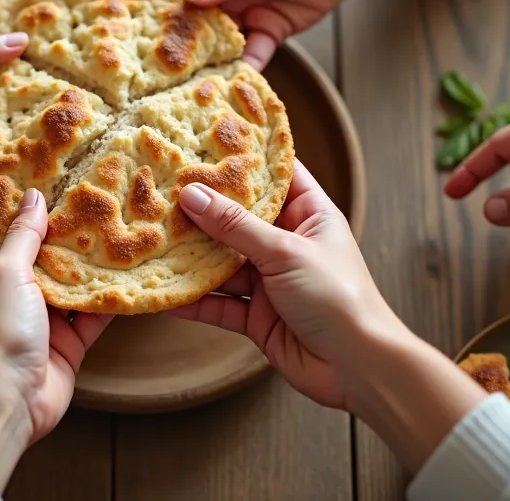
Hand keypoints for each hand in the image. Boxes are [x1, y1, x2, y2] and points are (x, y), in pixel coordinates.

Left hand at [0, 189, 112, 441]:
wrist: (9, 399)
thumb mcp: (5, 271)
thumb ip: (23, 235)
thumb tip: (33, 197)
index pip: (4, 232)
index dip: (24, 209)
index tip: (49, 180)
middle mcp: (14, 293)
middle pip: (45, 256)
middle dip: (68, 234)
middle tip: (97, 199)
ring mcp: (43, 318)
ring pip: (73, 283)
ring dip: (94, 264)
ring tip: (121, 230)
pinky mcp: (69, 342)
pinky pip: (93, 314)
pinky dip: (110, 299)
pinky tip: (132, 277)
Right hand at [164, 0, 357, 69]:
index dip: (159, 6)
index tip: (137, 30)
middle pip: (194, 21)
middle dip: (178, 43)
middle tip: (159, 70)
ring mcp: (246, 14)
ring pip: (220, 43)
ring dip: (209, 62)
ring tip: (190, 85)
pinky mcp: (270, 32)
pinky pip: (253, 54)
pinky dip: (244, 69)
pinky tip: (233, 84)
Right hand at [169, 161, 401, 410]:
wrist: (357, 368)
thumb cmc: (338, 297)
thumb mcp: (285, 251)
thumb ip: (236, 226)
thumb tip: (192, 194)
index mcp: (310, 216)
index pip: (277, 176)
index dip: (247, 159)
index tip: (208, 140)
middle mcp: (288, 244)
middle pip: (240, 219)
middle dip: (204, 209)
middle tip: (163, 189)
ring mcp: (271, 281)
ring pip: (223, 262)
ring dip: (191, 255)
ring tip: (152, 239)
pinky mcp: (258, 316)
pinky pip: (219, 303)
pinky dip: (194, 299)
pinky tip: (165, 292)